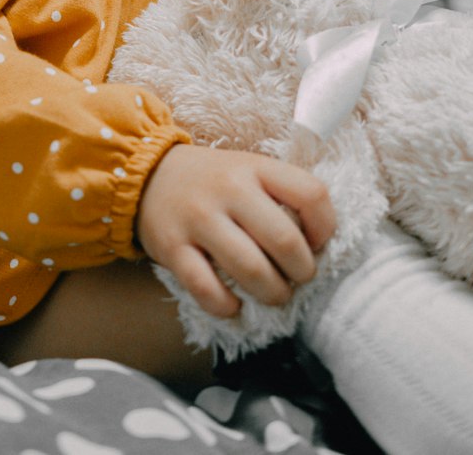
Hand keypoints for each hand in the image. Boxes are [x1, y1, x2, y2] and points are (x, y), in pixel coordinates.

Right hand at [136, 144, 334, 318]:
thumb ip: (282, 196)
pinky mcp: (172, 247)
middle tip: (297, 278)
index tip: (316, 243)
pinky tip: (233, 304)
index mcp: (254, 167)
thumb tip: (318, 247)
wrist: (147, 173)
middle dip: (302, 272)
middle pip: (285, 240)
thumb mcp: (249, 170)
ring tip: (273, 294)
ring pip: (251, 269)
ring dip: (272, 293)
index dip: (325, 227)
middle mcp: (228, 189)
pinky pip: (207, 290)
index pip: (311, 194)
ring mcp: (198, 218)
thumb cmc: (213, 180)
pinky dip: (227, 306)